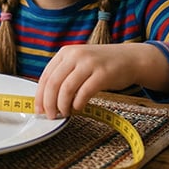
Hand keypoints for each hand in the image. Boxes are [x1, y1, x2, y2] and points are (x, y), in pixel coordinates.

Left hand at [35, 43, 168, 117]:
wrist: (130, 59)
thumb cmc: (102, 65)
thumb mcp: (79, 63)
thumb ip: (64, 75)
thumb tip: (46, 100)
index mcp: (65, 53)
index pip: (46, 76)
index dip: (39, 95)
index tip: (38, 109)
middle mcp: (75, 55)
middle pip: (53, 83)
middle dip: (49, 103)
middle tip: (50, 116)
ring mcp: (89, 63)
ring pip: (66, 89)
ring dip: (62, 105)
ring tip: (64, 113)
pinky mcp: (103, 74)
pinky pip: (84, 92)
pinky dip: (78, 104)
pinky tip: (78, 108)